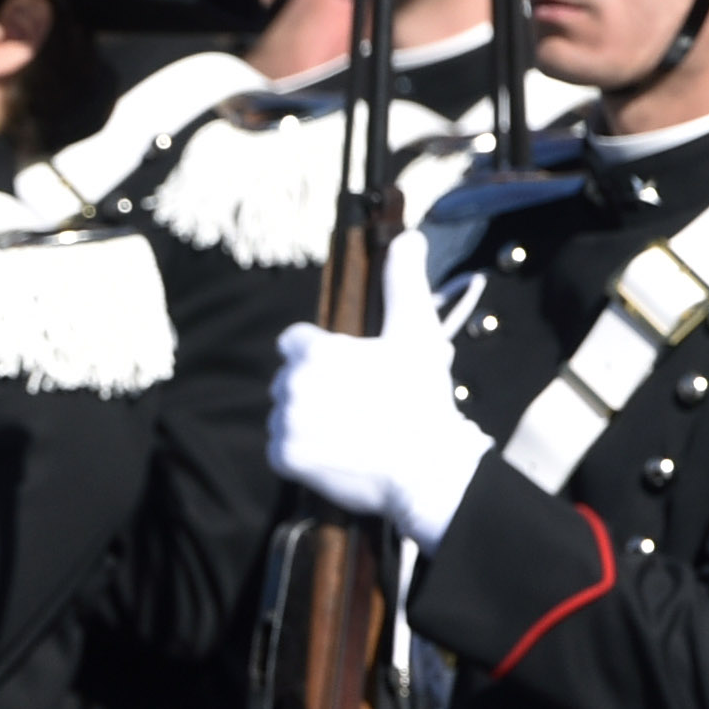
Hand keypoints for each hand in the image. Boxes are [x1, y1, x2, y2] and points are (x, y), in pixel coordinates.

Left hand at [271, 271, 485, 551]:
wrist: (427, 470)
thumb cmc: (422, 399)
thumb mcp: (417, 334)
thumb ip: (404, 281)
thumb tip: (408, 237)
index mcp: (314, 350)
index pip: (294, 343)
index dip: (321, 355)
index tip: (348, 372)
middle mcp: (292, 383)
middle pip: (289, 380)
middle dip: (314, 389)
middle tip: (354, 406)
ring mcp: (286, 423)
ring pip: (284, 414)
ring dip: (306, 421)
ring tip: (346, 431)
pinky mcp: (285, 458)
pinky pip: (280, 449)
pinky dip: (300, 453)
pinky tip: (333, 453)